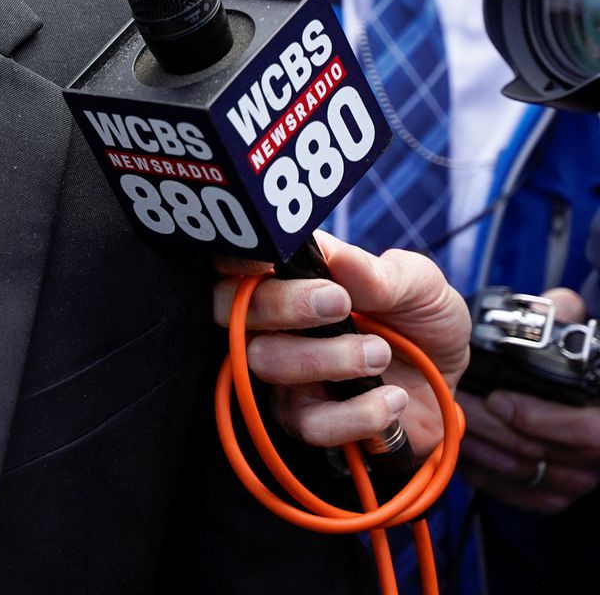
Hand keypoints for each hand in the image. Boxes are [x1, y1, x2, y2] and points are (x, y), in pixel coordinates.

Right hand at [213, 232, 469, 456]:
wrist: (453, 383)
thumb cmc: (422, 321)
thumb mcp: (419, 285)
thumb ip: (382, 274)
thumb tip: (342, 260)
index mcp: (290, 276)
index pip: (234, 262)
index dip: (238, 258)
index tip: (270, 261)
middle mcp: (273, 323)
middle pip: (230, 310)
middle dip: (280, 304)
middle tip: (338, 302)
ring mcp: (284, 374)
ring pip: (264, 363)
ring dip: (328, 358)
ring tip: (381, 353)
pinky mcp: (306, 420)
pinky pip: (307, 422)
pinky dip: (356, 412)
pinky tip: (394, 399)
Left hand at [458, 288, 599, 514]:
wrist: (578, 403)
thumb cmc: (574, 368)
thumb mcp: (579, 342)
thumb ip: (567, 322)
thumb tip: (561, 304)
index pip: (589, 433)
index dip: (540, 420)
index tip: (499, 400)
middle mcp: (597, 457)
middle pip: (541, 452)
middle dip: (491, 428)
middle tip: (454, 403)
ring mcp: (576, 480)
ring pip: (523, 473)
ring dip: (481, 448)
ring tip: (450, 419)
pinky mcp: (554, 495)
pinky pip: (515, 493)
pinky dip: (485, 472)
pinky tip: (461, 447)